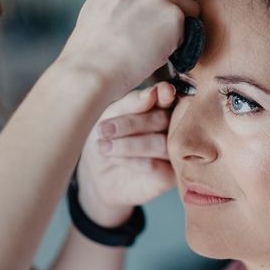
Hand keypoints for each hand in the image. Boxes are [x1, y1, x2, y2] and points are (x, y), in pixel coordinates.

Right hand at [57, 0, 198, 101]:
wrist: (93, 69)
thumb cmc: (92, 48)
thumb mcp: (99, 4)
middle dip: (175, 5)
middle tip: (157, 29)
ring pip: (189, 5)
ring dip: (180, 23)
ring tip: (157, 41)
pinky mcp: (174, 15)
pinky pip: (191, 27)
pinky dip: (182, 41)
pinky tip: (160, 50)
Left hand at [76, 81, 177, 226]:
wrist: (95, 176)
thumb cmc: (104, 140)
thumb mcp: (109, 115)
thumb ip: (132, 102)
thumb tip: (154, 93)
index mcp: (161, 108)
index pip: (168, 97)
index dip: (166, 94)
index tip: (162, 92)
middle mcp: (172, 129)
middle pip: (163, 119)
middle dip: (130, 124)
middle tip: (103, 130)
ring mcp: (173, 153)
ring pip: (159, 143)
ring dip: (128, 144)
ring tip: (103, 147)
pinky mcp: (168, 176)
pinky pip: (154, 165)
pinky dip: (131, 160)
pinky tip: (113, 158)